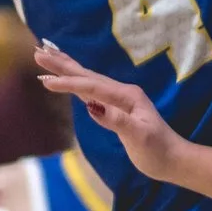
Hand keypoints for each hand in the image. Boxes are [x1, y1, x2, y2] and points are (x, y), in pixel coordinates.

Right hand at [32, 41, 180, 178]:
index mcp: (126, 96)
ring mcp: (118, 99)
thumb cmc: (158, 151)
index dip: (69, 84)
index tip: (45, 81)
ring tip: (45, 57)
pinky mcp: (115, 108)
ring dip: (66, 69)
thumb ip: (117, 120)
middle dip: (62, 64)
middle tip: (38, 52)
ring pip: (87, 80)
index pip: (92, 87)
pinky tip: (66, 79)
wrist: (173, 159)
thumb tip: (91, 106)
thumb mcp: (139, 137)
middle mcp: (121, 92)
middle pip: (86, 75)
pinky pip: (90, 91)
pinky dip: (75, 83)